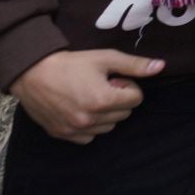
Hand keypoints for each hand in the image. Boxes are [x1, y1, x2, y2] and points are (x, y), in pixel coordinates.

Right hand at [9, 49, 164, 142]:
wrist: (32, 73)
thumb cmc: (71, 63)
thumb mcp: (105, 58)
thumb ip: (135, 64)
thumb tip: (161, 67)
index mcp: (102, 101)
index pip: (136, 99)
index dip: (127, 86)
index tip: (113, 78)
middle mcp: (90, 120)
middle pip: (124, 114)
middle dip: (119, 99)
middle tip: (101, 85)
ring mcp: (75, 130)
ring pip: (109, 126)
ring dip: (106, 113)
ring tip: (90, 96)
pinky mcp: (63, 135)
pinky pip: (89, 137)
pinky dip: (91, 126)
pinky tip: (80, 109)